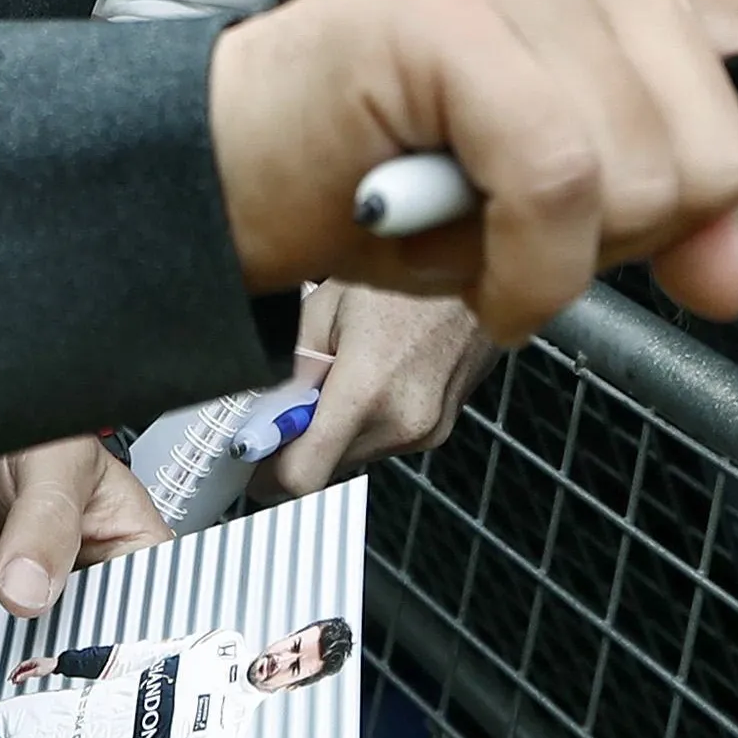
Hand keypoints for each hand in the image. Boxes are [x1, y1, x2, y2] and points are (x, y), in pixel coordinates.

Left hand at [0, 435, 171, 737]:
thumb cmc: (47, 444)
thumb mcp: (56, 469)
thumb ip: (45, 524)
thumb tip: (27, 591)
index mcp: (143, 576)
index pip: (145, 650)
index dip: (115, 696)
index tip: (73, 729)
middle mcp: (100, 618)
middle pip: (78, 691)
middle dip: (29, 732)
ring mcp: (43, 633)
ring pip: (15, 697)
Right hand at [206, 0, 737, 340]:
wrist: (224, 165)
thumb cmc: (411, 177)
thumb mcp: (579, 208)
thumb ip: (690, 217)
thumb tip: (737, 267)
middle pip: (729, 148)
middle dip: (637, 238)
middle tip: (525, 229)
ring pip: (654, 174)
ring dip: (562, 255)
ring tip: (472, 215)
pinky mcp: (455, 13)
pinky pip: (561, 193)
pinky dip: (516, 272)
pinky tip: (454, 249)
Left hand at [263, 284, 502, 495]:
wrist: (484, 260)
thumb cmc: (411, 270)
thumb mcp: (328, 303)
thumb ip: (290, 367)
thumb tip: (264, 407)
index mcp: (367, 391)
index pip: (301, 477)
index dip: (266, 471)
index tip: (253, 453)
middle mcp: (403, 422)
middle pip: (327, 467)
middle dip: (303, 440)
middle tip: (296, 394)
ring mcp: (429, 428)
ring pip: (357, 453)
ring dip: (339, 427)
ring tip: (346, 369)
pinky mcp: (443, 424)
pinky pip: (386, 438)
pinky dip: (369, 418)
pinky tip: (376, 371)